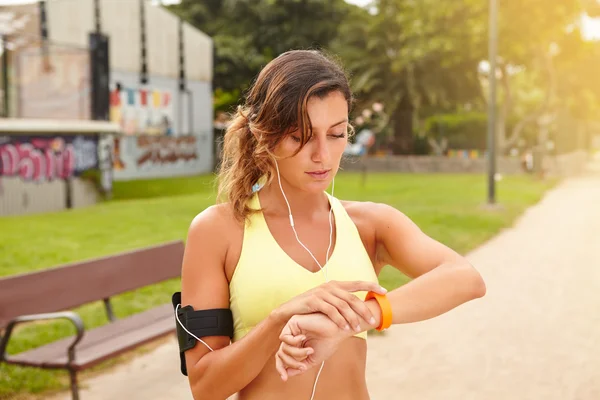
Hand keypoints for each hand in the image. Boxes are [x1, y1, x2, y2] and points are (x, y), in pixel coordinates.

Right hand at [271, 280, 385, 332]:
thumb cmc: (310, 309)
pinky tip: (344, 328)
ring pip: (342, 305)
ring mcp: (321, 292)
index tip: (384, 291)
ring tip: (358, 329)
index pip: (357, 283)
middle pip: (352, 297)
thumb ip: (341, 302)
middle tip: (372, 320)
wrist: (288, 311)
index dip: (371, 286)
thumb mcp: (327, 302)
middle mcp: (330, 286)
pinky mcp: (313, 300)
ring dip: (352, 318)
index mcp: (335, 285)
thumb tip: (359, 309)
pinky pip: (330, 310)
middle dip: (364, 309)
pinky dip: (339, 319)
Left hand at [275, 313, 349, 380]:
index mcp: (298, 345)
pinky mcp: (292, 322)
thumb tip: (286, 374)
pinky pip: (284, 337)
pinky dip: (293, 342)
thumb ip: (299, 366)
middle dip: (291, 363)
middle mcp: (293, 337)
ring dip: (296, 353)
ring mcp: (292, 330)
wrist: (337, 331)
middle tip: (303, 366)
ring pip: (283, 348)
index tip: (285, 379)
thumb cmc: (328, 343)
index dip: (281, 368)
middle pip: (281, 354)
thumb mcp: (312, 359)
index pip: (284, 357)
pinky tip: (303, 337)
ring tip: (310, 351)